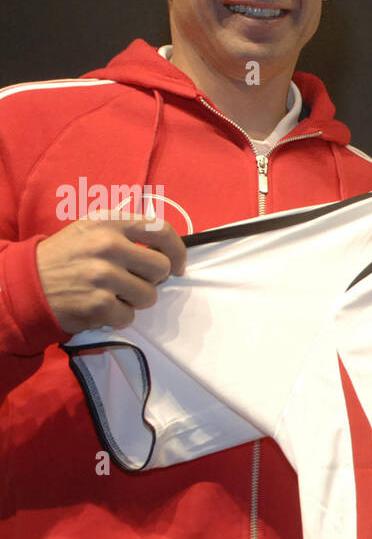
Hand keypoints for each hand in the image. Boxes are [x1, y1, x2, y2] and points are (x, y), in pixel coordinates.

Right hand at [36, 215, 186, 335]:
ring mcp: (103, 275)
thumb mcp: (92, 229)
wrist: (27, 283)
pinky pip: (129, 316)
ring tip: (113, 294)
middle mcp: (107, 245)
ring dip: (134, 300)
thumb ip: (127, 232)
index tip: (177, 265)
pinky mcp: (98, 303)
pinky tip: (100, 307)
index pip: (161, 230)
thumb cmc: (66, 256)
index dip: (177, 251)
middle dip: (153, 280)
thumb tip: (167, 248)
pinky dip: (118, 317)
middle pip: (161, 268)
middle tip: (133, 282)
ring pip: (149, 296)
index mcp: (109, 222)